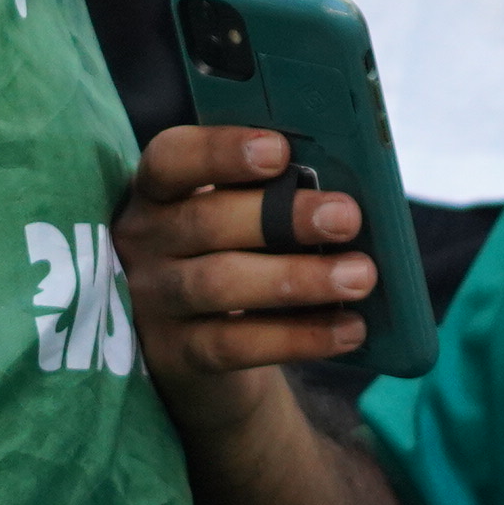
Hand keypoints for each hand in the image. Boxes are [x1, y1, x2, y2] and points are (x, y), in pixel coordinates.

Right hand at [110, 124, 379, 390]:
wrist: (198, 342)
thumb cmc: (233, 251)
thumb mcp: (237, 215)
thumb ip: (272, 195)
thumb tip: (341, 193)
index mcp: (159, 189)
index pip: (172, 158)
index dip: (221, 151)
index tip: (280, 150)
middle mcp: (144, 241)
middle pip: (206, 221)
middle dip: (284, 217)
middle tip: (347, 218)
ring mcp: (153, 300)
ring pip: (220, 284)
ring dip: (298, 279)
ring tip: (359, 277)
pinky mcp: (174, 354)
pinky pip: (235, 344)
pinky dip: (298, 337)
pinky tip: (349, 329)